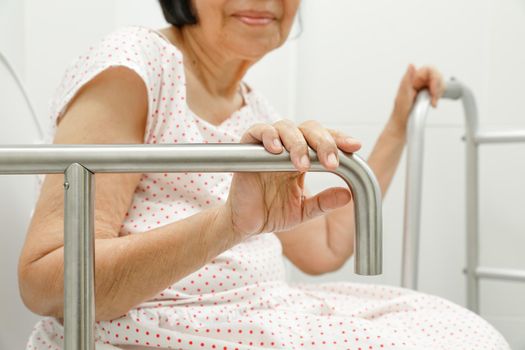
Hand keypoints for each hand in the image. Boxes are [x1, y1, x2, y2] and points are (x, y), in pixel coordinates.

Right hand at [223, 120, 361, 239]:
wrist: (245, 224)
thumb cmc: (271, 213)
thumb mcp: (303, 211)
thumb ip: (323, 203)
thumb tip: (348, 195)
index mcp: (302, 159)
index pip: (323, 140)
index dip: (339, 140)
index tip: (354, 147)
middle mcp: (287, 148)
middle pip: (309, 129)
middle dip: (323, 142)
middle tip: (331, 162)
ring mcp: (267, 146)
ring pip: (286, 127)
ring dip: (298, 143)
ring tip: (302, 165)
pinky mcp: (247, 148)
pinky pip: (257, 131)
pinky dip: (268, 136)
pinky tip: (277, 150)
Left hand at [391, 65, 444, 134]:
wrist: (402, 124)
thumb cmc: (400, 111)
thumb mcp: (403, 94)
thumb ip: (407, 79)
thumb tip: (411, 66)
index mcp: (412, 79)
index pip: (429, 70)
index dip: (434, 77)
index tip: (433, 89)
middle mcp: (419, 82)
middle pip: (436, 76)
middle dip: (438, 87)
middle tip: (433, 98)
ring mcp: (424, 88)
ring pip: (439, 84)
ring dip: (438, 93)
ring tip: (432, 102)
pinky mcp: (428, 95)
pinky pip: (438, 92)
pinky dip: (438, 97)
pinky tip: (433, 103)